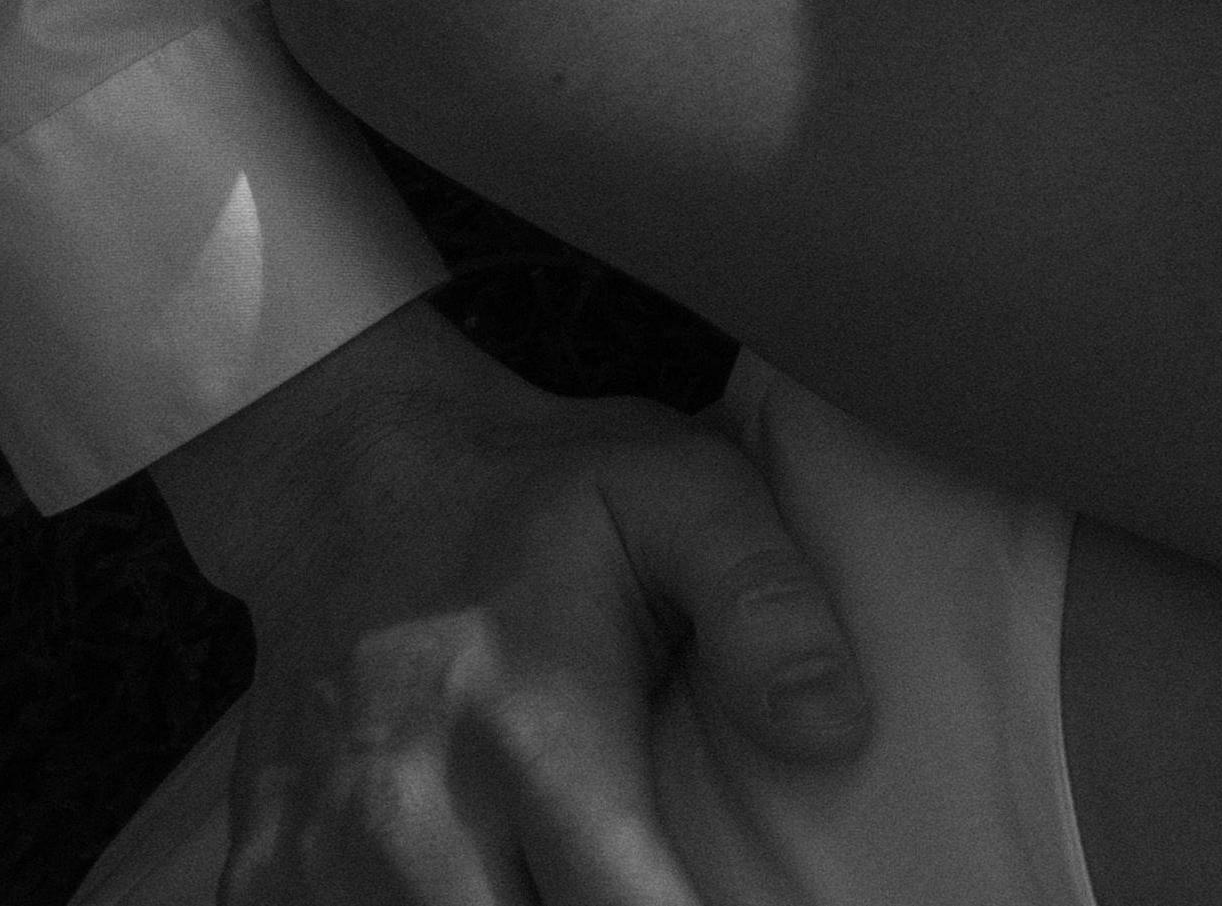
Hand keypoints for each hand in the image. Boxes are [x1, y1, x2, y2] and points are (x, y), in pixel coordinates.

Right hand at [155, 307, 865, 905]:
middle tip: (658, 878)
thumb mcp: (684, 492)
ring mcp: (321, 860)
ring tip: (572, 876)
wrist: (353, 478)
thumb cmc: (548, 490)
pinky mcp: (264, 878)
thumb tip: (836, 728)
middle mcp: (414, 817)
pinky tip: (486, 877)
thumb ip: (764, 604)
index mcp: (533, 731)